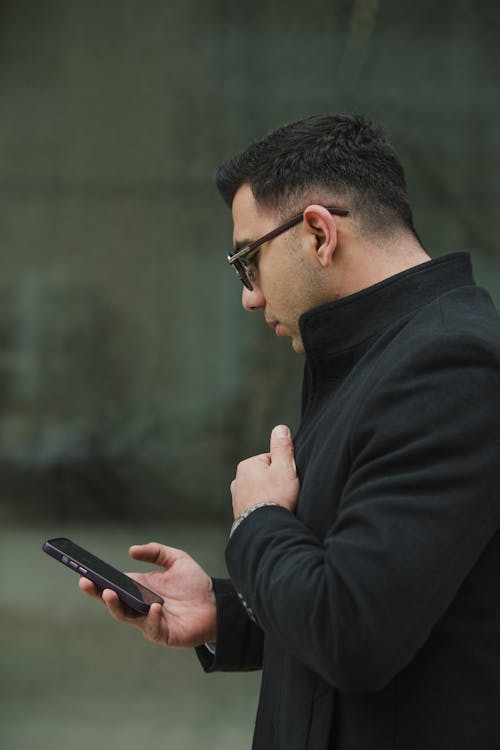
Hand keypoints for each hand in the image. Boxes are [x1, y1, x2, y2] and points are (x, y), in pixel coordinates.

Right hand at [79, 543, 215, 647]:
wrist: (217, 605)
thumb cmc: (195, 584)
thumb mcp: (176, 559)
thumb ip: (156, 551)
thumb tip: (131, 550)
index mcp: (139, 588)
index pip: (113, 585)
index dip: (97, 580)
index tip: (83, 571)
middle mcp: (140, 606)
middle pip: (113, 601)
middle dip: (97, 593)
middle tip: (85, 582)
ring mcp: (149, 621)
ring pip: (126, 616)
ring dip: (116, 606)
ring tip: (109, 593)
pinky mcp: (162, 634)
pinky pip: (152, 627)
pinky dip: (152, 617)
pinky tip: (155, 606)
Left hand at [231, 425, 299, 518]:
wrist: (265, 529)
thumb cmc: (276, 497)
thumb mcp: (284, 467)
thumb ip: (282, 447)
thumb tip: (280, 428)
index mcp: (247, 465)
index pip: (272, 461)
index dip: (284, 470)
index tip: (287, 481)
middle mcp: (237, 480)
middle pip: (266, 476)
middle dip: (276, 483)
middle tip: (284, 494)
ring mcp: (237, 497)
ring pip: (261, 491)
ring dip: (270, 496)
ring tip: (278, 505)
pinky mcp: (240, 513)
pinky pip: (257, 505)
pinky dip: (264, 508)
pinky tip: (271, 514)